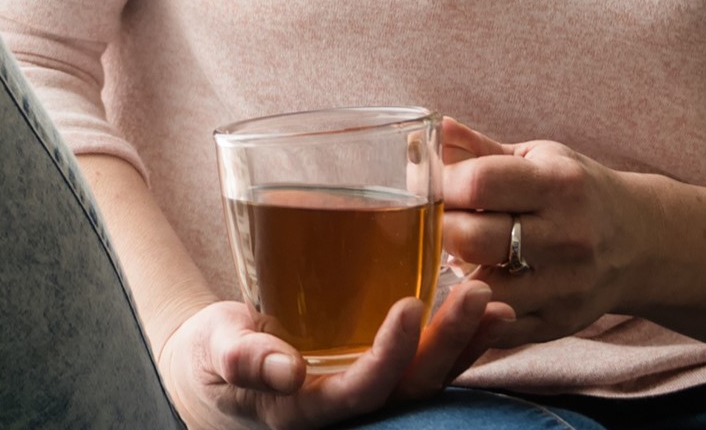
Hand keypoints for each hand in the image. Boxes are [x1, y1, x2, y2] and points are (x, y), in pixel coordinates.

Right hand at [157, 281, 504, 426]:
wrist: (214, 370)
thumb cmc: (210, 356)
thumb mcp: (213, 350)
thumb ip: (243, 357)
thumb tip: (289, 370)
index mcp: (306, 410)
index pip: (362, 391)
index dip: (391, 354)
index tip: (410, 305)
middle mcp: (345, 410)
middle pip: (410, 389)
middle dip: (448, 346)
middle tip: (477, 295)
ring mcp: (365, 395)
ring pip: (425, 381)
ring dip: (464, 346)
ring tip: (495, 306)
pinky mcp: (374, 375)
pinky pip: (423, 366)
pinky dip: (456, 343)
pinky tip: (484, 314)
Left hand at [437, 119, 653, 349]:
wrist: (642, 244)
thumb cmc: (577, 192)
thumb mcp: (539, 158)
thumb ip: (479, 149)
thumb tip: (431, 127)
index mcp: (559, 185)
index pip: (479, 183)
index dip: (442, 183)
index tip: (430, 185)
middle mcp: (567, 237)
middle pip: (472, 238)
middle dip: (440, 228)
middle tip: (436, 222)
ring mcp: (565, 287)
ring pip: (480, 289)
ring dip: (455, 273)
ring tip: (456, 254)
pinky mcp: (558, 324)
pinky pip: (496, 328)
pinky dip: (474, 310)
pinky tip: (471, 288)